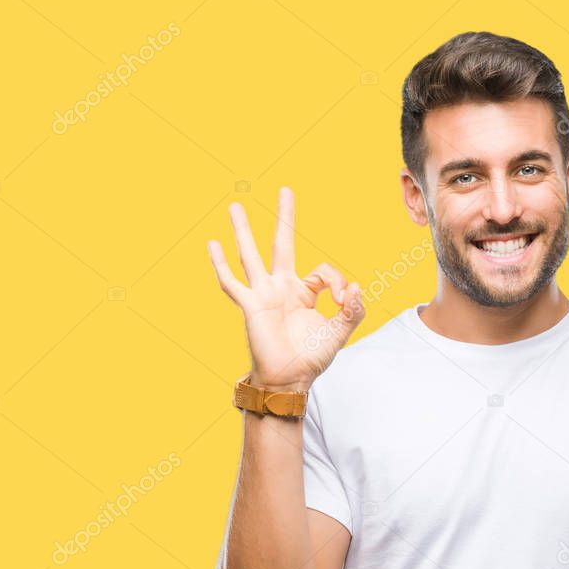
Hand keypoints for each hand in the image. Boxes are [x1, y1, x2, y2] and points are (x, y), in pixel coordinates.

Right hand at [207, 186, 364, 390]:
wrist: (289, 379)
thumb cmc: (311, 358)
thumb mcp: (340, 332)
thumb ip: (353, 310)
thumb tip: (356, 286)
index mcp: (304, 292)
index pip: (322, 271)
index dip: (337, 281)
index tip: (343, 300)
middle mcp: (281, 287)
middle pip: (283, 243)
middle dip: (285, 217)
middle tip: (286, 189)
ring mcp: (263, 294)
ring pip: (251, 255)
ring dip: (243, 231)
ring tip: (235, 206)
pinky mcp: (250, 305)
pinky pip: (232, 282)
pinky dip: (221, 264)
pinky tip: (212, 244)